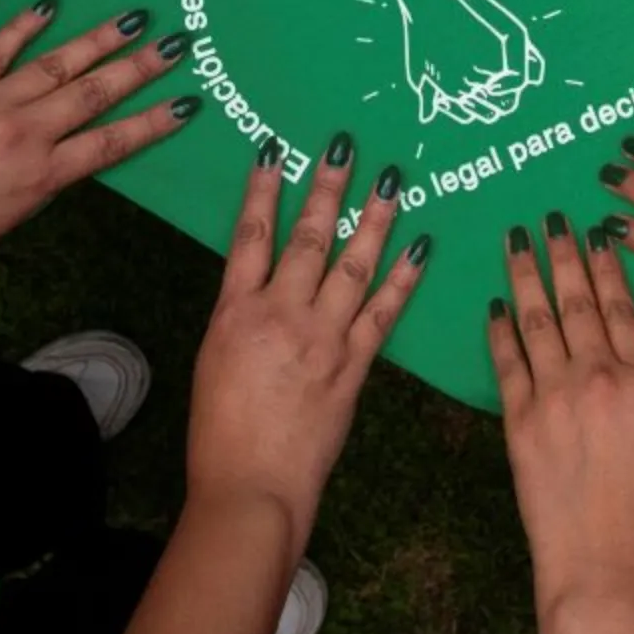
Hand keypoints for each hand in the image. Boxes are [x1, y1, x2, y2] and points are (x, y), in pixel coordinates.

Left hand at [0, 2, 194, 276]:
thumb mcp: (3, 220)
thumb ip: (38, 182)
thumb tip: (64, 154)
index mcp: (39, 176)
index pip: (110, 144)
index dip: (152, 123)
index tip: (186, 103)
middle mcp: (23, 133)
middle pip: (93, 94)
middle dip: (138, 68)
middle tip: (175, 43)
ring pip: (54, 65)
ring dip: (96, 40)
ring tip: (131, 18)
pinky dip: (23, 26)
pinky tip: (47, 6)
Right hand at [187, 134, 427, 550]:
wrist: (252, 487)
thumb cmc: (220, 434)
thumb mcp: (214, 361)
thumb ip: (241, 319)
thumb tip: (264, 289)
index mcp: (234, 312)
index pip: (249, 236)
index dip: (262, 191)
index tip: (275, 151)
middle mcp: (280, 314)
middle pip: (306, 238)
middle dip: (327, 188)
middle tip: (345, 146)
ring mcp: (321, 338)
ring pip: (352, 265)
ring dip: (374, 219)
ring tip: (391, 180)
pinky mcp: (353, 366)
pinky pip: (382, 313)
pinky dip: (403, 279)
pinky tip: (420, 248)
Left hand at [490, 217, 633, 633]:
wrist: (602, 559)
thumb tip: (614, 346)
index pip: (624, 306)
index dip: (607, 266)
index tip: (596, 232)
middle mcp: (603, 377)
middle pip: (579, 301)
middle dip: (563, 255)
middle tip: (550, 218)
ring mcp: (557, 395)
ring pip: (538, 319)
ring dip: (525, 275)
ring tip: (516, 241)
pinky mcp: (520, 419)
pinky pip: (508, 360)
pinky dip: (500, 329)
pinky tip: (494, 305)